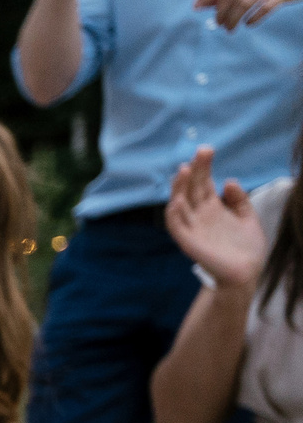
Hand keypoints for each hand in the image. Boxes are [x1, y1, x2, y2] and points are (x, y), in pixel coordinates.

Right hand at [165, 147, 269, 289]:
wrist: (247, 272)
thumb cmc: (247, 248)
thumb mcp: (248, 217)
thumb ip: (239, 200)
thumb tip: (229, 181)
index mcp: (212, 208)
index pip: (204, 182)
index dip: (204, 166)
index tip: (207, 149)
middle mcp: (199, 215)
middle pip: (192, 188)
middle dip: (195, 170)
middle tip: (200, 152)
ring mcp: (193, 228)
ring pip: (179, 204)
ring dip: (179, 188)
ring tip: (184, 171)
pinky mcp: (189, 242)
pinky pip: (176, 227)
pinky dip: (174, 214)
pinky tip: (177, 201)